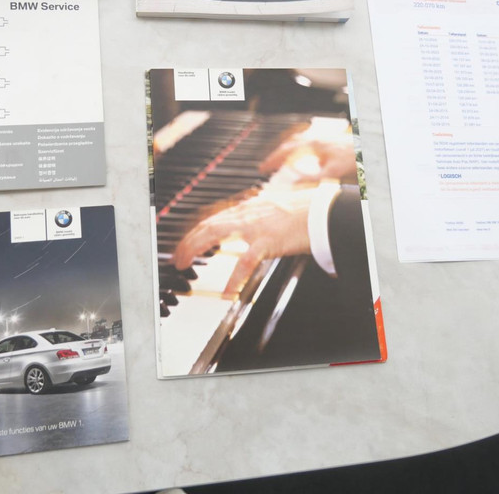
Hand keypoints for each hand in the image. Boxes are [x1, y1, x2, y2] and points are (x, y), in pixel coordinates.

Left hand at [172, 189, 313, 296]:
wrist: (321, 211)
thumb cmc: (302, 211)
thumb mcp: (271, 207)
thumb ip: (254, 214)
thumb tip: (241, 220)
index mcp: (247, 208)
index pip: (213, 217)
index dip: (195, 231)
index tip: (185, 244)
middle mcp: (246, 214)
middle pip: (207, 225)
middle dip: (188, 241)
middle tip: (177, 259)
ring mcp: (255, 227)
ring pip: (216, 234)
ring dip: (196, 249)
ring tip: (185, 264)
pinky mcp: (268, 242)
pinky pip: (246, 261)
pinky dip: (235, 277)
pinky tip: (228, 290)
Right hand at [260, 136, 356, 182]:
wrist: (367, 150)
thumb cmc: (352, 160)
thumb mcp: (331, 173)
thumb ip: (311, 179)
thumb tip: (293, 183)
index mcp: (312, 144)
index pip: (286, 151)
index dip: (272, 160)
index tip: (262, 168)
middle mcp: (315, 138)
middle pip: (289, 144)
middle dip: (276, 155)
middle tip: (266, 166)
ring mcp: (321, 138)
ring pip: (297, 141)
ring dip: (286, 150)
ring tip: (279, 160)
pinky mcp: (327, 140)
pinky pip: (305, 142)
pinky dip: (297, 148)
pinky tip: (300, 156)